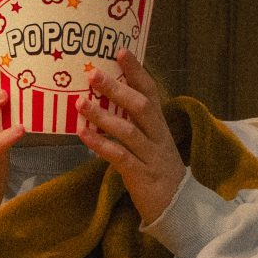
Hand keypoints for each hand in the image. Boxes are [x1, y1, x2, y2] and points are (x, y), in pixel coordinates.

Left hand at [79, 48, 187, 222]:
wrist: (177, 207)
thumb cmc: (157, 169)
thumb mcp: (151, 141)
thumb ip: (134, 121)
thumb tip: (105, 98)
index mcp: (159, 125)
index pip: (150, 91)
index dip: (136, 71)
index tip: (120, 51)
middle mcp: (157, 136)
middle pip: (140, 107)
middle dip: (117, 89)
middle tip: (93, 73)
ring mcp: (151, 156)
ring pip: (129, 131)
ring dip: (104, 116)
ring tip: (80, 102)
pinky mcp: (142, 175)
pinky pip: (120, 157)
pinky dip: (101, 145)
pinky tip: (84, 135)